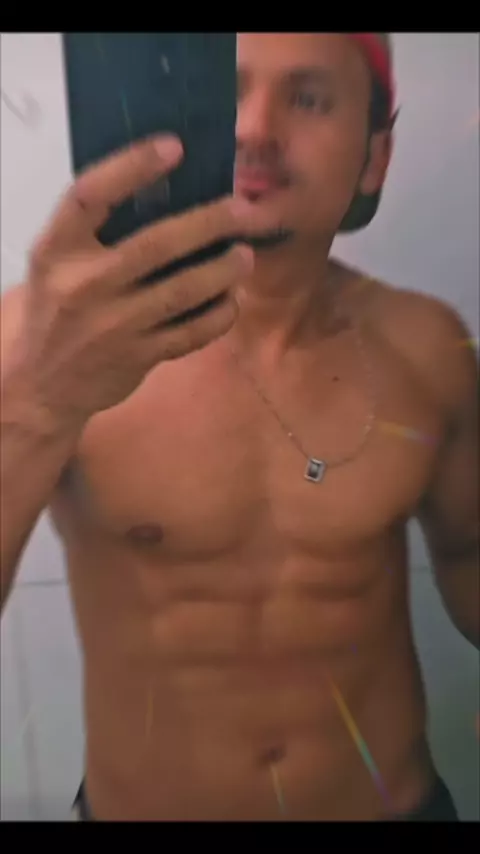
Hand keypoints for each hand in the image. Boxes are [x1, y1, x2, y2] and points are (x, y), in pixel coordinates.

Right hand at [18, 135, 252, 428]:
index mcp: (57, 250)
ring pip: (183, 291)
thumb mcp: (56, 264)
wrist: (43, 384)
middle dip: (208, 222)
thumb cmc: (56, 309)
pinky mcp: (139, 357)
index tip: (174, 147)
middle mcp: (84, 285)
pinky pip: (192, 333)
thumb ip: (95, 233)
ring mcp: (113, 325)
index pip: (91, 195)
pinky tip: (232, 299)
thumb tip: (167, 190)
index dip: (133, 166)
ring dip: (223, 270)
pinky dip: (219, 316)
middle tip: (242, 209)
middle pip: (156, 244)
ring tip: (245, 254)